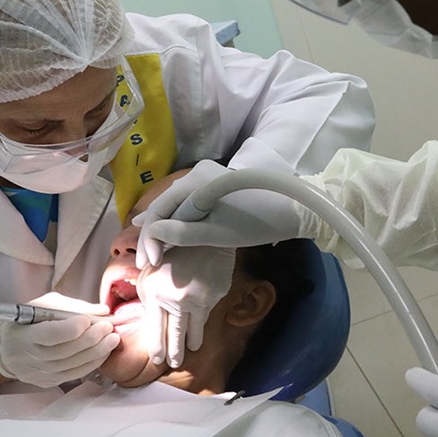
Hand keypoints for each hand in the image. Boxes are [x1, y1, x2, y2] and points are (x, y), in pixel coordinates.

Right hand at [0, 292, 119, 386]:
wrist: (5, 349)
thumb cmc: (26, 322)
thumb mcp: (42, 306)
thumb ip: (71, 307)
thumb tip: (102, 311)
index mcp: (24, 335)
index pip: (50, 335)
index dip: (71, 329)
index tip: (88, 320)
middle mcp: (29, 357)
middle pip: (64, 352)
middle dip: (90, 340)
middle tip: (108, 328)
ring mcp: (37, 373)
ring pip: (71, 366)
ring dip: (96, 353)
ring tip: (112, 339)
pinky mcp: (46, 382)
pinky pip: (73, 375)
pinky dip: (91, 364)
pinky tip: (103, 353)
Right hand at [134, 160, 301, 268]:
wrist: (292, 210)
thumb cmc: (256, 223)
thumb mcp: (217, 234)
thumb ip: (182, 234)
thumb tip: (152, 233)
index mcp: (196, 181)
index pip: (162, 210)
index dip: (151, 238)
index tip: (150, 263)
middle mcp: (197, 173)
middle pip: (166, 206)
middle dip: (154, 234)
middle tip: (146, 262)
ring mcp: (205, 177)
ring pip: (176, 205)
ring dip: (165, 228)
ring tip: (150, 249)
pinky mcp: (214, 185)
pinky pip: (188, 203)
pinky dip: (177, 219)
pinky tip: (162, 229)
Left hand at [135, 245, 235, 367]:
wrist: (203, 230)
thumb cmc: (172, 246)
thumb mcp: (151, 267)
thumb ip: (148, 290)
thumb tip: (149, 312)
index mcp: (155, 292)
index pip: (155, 328)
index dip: (157, 346)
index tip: (157, 359)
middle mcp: (176, 300)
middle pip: (175, 335)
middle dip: (174, 352)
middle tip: (174, 364)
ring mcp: (199, 299)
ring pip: (195, 329)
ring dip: (192, 342)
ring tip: (191, 349)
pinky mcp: (215, 295)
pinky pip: (207, 313)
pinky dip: (203, 322)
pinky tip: (201, 328)